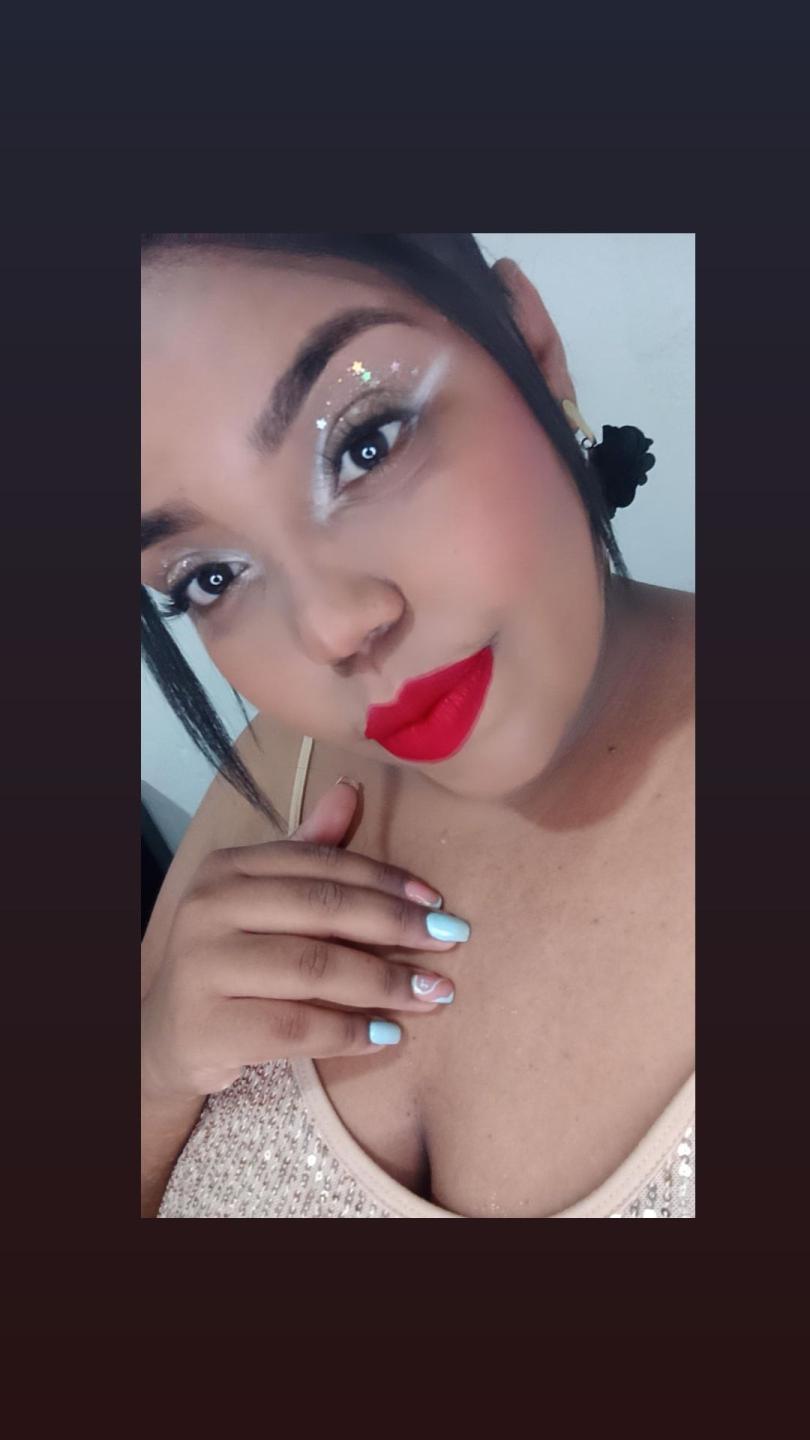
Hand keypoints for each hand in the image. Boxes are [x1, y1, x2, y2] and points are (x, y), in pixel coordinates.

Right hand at [141, 780, 467, 1104]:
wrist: (171, 1036)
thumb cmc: (233, 959)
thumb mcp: (265, 900)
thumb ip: (308, 850)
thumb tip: (350, 788)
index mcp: (227, 868)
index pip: (318, 864)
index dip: (384, 879)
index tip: (436, 900)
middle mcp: (207, 908)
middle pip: (323, 909)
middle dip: (396, 925)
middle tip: (450, 940)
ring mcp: (201, 967)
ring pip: (314, 968)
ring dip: (384, 982)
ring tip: (432, 993)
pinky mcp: (206, 1026)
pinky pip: (295, 1028)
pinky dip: (350, 1032)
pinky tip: (387, 1035)